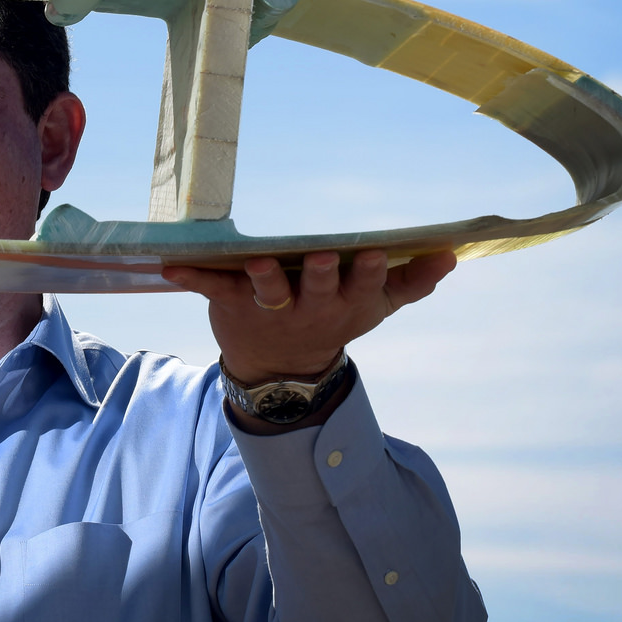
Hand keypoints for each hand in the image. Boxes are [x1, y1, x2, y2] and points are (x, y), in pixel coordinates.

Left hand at [160, 248, 456, 382]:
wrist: (280, 367)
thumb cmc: (335, 318)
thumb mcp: (376, 306)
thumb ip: (412, 282)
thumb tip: (452, 254)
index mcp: (346, 303)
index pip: (364, 288)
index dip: (370, 273)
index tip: (376, 253)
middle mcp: (309, 307)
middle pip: (316, 290)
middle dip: (320, 275)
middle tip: (322, 256)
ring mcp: (269, 306)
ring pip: (268, 291)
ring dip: (263, 277)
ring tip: (257, 262)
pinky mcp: (232, 302)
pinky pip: (211, 286)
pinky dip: (191, 276)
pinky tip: (170, 264)